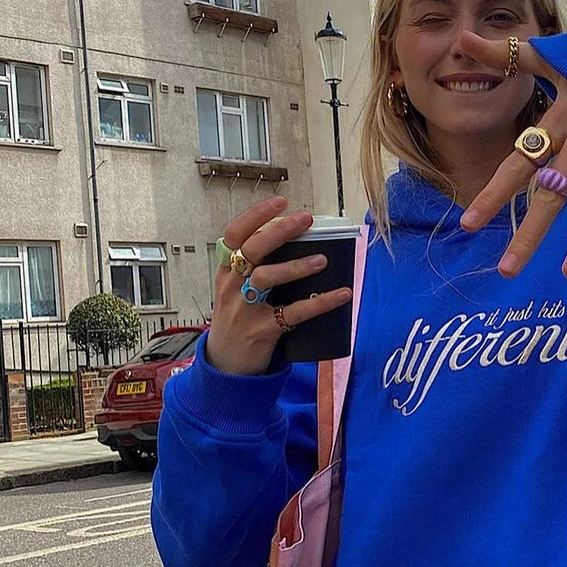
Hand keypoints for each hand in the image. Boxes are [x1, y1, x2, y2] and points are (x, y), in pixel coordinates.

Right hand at [205, 196, 352, 374]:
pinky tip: (341, 294)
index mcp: (226, 271)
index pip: (234, 234)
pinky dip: (320, 302)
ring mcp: (244, 309)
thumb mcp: (236, 290)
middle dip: (279, 231)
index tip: (281, 202)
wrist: (226, 364)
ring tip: (322, 259)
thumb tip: (299, 243)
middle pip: (252, 249)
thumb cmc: (238, 320)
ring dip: (296, 266)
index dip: (256, 215)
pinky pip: (293, 313)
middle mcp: (231, 286)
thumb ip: (257, 268)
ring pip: (266, 277)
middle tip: (306, 220)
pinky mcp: (262, 330)